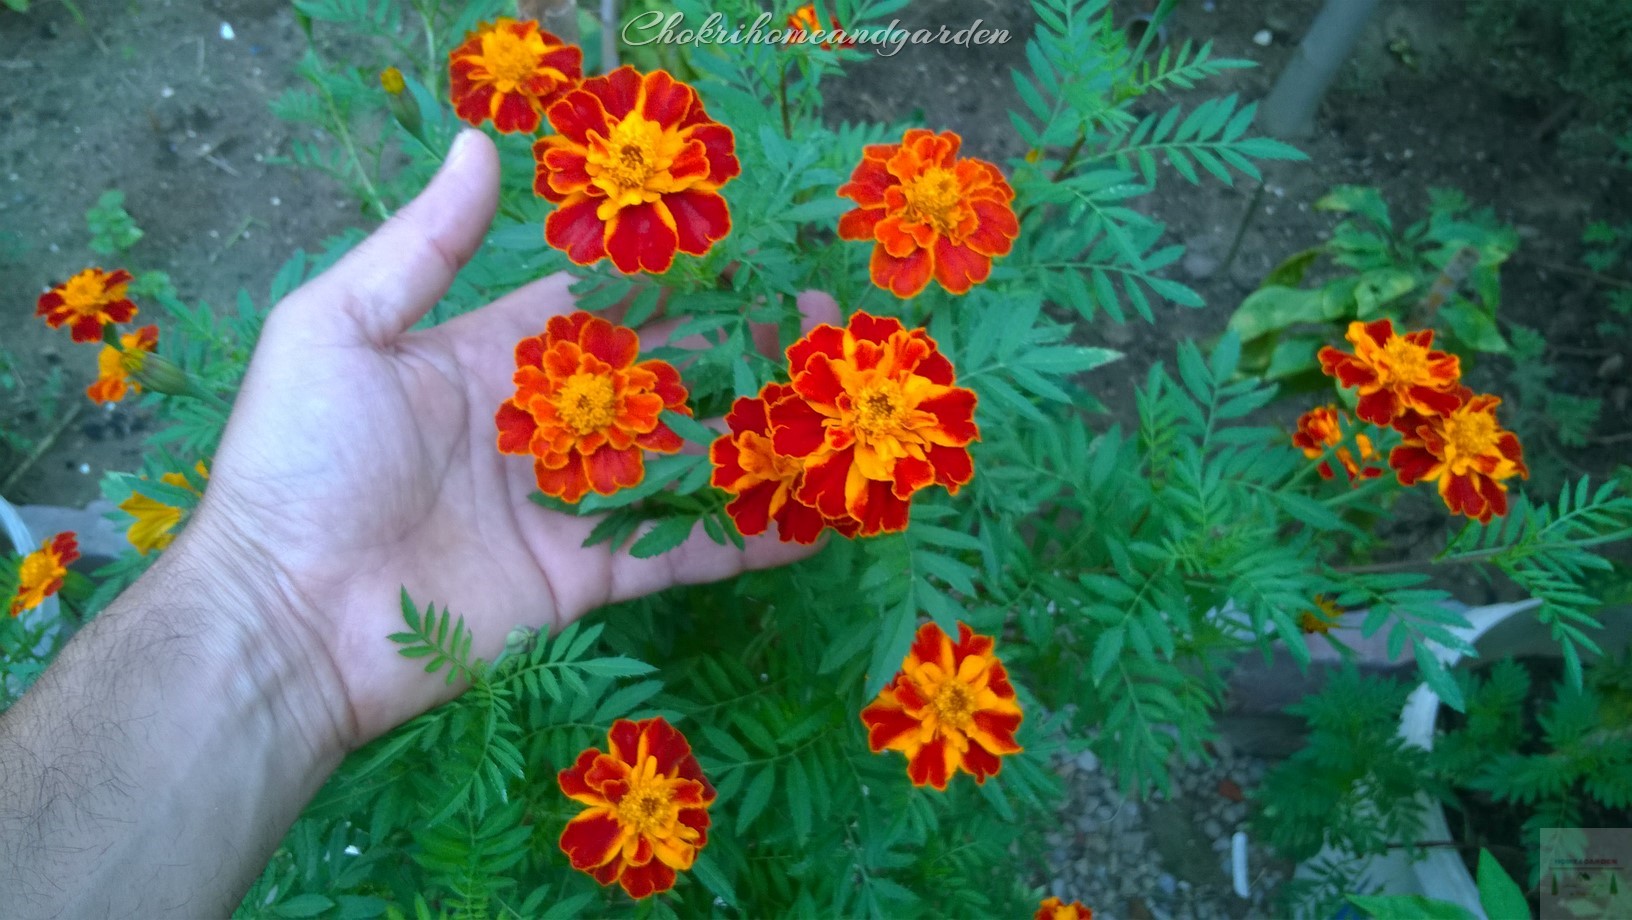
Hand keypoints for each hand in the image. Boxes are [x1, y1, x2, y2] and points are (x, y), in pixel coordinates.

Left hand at [196, 129, 832, 748]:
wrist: (285, 617)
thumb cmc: (301, 462)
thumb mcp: (339, 329)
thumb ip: (422, 245)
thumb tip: (480, 144)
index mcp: (489, 360)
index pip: (600, 312)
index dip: (673, 287)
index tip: (747, 262)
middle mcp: (540, 429)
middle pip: (661, 382)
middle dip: (741, 355)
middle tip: (824, 329)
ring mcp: (567, 506)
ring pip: (683, 463)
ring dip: (759, 439)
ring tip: (841, 411)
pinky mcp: (584, 576)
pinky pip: (678, 550)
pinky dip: (746, 536)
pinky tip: (815, 518)